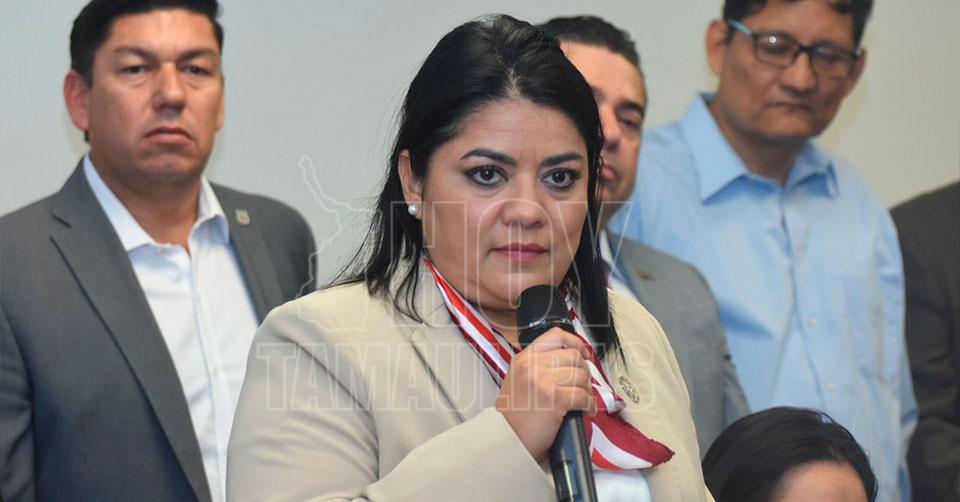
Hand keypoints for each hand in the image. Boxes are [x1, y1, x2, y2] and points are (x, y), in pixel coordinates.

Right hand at [495, 328, 595, 461]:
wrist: (506, 439)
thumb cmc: (514, 417)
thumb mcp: (518, 380)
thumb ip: (538, 367)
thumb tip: (568, 364)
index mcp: (524, 359)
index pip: (556, 336)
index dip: (575, 343)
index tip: (583, 354)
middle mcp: (533, 365)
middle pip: (573, 356)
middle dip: (584, 372)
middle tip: (583, 385)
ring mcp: (543, 380)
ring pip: (581, 375)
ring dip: (587, 390)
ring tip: (583, 400)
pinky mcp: (554, 398)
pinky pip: (583, 395)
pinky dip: (589, 404)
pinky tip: (585, 411)